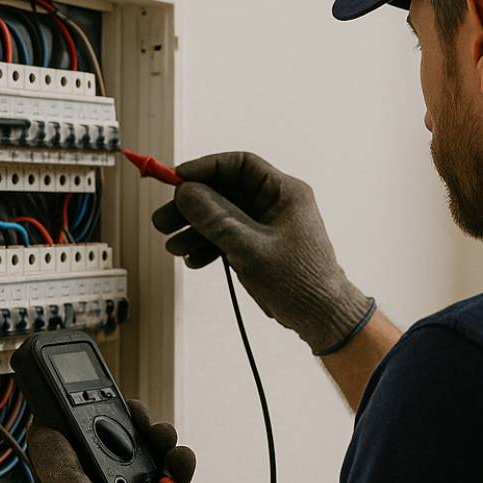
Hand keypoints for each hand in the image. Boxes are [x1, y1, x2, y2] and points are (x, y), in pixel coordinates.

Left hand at [28, 400, 207, 482]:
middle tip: (137, 412)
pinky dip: (169, 474)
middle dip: (121, 432)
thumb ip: (63, 469)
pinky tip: (181, 461)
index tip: (88, 398)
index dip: (72, 425)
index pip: (57, 456)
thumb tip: (41, 431)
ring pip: (132, 469)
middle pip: (100, 457)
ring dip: (151, 449)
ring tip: (166, 436)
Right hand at [152, 152, 374, 354]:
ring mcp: (268, 226)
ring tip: (172, 247)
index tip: (176, 179)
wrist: (319, 316)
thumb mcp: (249, 247)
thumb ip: (216, 218)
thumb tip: (186, 192)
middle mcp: (276, 204)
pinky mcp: (261, 246)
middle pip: (225, 192)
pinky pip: (229, 237)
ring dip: (195, 230)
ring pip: (222, 217)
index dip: (205, 168)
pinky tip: (193, 260)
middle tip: (162, 221)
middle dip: (192, 206)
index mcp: (284, 193)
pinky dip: (209, 246)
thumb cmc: (298, 281)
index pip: (240, 165)